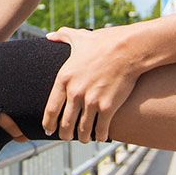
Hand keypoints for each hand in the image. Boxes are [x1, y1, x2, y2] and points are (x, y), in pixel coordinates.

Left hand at [42, 25, 138, 142]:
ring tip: (83, 138)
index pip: (51, 109)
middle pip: (65, 123)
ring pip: (82, 129)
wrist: (127, 48)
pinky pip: (100, 129)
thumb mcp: (79, 38)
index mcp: (64, 78)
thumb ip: (62, 37)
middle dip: (65, 134)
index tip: (48, 130)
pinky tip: (100, 136)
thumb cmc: (103, 42)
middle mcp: (75, 92)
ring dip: (82, 137)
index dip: (48, 123)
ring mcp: (91, 101)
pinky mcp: (108, 107)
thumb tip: (49, 36)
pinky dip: (99, 136)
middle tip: (66, 137)